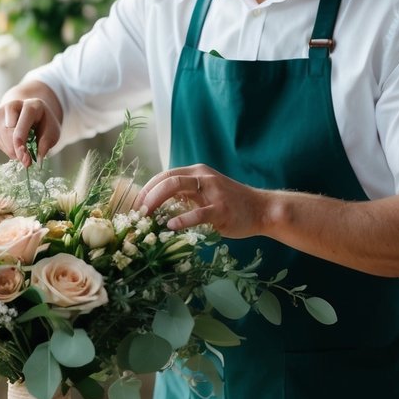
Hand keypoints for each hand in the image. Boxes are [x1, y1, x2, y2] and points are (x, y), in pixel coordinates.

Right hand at [0, 98, 61, 166]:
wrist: (32, 115)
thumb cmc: (43, 124)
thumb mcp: (53, 132)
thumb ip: (46, 143)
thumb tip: (38, 159)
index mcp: (32, 105)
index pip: (22, 123)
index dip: (21, 142)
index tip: (24, 159)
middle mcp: (13, 104)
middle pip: (7, 130)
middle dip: (15, 149)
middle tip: (26, 161)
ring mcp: (0, 112)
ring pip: (0, 135)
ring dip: (10, 149)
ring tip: (22, 153)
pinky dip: (4, 147)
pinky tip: (13, 146)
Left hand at [134, 165, 262, 237]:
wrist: (262, 209)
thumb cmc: (231, 203)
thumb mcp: (206, 193)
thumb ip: (186, 194)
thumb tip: (158, 205)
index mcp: (197, 173)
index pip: (165, 175)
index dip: (147, 188)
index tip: (136, 203)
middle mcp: (203, 177)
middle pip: (167, 179)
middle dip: (148, 194)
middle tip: (137, 212)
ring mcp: (212, 192)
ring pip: (177, 188)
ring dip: (157, 201)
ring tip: (146, 216)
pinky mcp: (221, 209)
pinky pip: (197, 213)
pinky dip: (181, 219)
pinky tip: (170, 226)